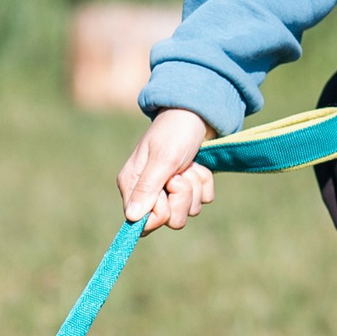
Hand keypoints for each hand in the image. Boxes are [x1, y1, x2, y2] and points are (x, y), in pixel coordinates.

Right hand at [119, 107, 214, 230]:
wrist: (197, 113)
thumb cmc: (175, 131)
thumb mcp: (162, 159)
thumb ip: (147, 189)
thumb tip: (131, 218)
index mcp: (132, 184)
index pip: (143, 222)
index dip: (161, 212)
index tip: (168, 188)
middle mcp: (149, 191)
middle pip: (171, 220)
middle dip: (183, 196)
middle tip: (181, 172)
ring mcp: (170, 190)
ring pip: (189, 211)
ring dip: (195, 186)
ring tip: (189, 164)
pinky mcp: (189, 187)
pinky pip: (202, 200)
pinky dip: (205, 182)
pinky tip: (198, 164)